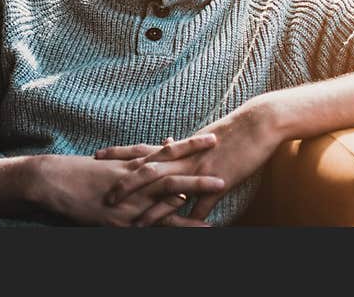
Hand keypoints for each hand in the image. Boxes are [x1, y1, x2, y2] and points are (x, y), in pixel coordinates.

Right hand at [32, 146, 223, 226]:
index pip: (166, 152)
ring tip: (221, 184)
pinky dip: (176, 224)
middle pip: (172, 168)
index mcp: (130, 164)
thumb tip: (151, 151)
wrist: (51, 181)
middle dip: (199, 162)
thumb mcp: (107, 164)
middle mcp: (134, 178)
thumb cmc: (77, 172)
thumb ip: (129, 160)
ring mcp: (130, 198)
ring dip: (195, 189)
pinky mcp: (123, 218)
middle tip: (224, 153)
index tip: (211, 137)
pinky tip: (196, 226)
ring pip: (168, 191)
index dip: (189, 146)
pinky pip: (154, 222)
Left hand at [97, 100, 280, 225]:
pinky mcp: (219, 181)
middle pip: (147, 171)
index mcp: (178, 148)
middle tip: (106, 197)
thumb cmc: (230, 128)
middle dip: (125, 185)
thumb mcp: (201, 135)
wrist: (257, 123)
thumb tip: (167, 142)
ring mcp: (200, 170)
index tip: (96, 156)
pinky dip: (193, 220)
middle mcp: (184, 158)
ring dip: (153, 210)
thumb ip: (182, 145)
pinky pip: (202, 204)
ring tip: (136, 224)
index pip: (141, 150)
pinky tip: (185, 231)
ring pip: (170, 191)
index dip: (118, 153)